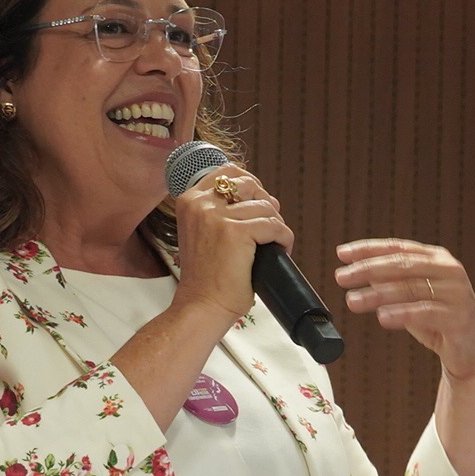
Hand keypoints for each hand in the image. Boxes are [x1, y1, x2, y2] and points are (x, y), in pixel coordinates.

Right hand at [166, 167, 290, 324]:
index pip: (227, 171)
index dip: (250, 183)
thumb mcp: (202, 232)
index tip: (259, 201)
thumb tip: (260, 195)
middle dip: (266, 204)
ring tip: (273, 245)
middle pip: (250, 184)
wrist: (201, 305)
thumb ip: (218, 210)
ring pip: (265, 207)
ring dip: (276, 227)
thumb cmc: (206, 276)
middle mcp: (201, 203)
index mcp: (190, 200)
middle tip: (269, 228)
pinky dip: (284, 238)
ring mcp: (217, 216)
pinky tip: (281, 251)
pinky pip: (274, 226)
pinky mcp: (237, 232)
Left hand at [334, 239, 474, 384]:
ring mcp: (457, 292)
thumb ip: (389, 282)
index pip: (398, 247)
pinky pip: (425, 312)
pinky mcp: (459, 317)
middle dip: (368, 269)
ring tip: (352, 300)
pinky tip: (382, 317)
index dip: (368, 249)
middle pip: (402, 264)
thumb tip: (356, 269)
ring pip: (410, 288)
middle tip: (341, 277)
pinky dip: (401, 314)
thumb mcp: (410, 297)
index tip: (342, 254)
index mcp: (437, 258)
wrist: (471, 353)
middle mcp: (449, 270)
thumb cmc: (438, 321)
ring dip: (377, 294)